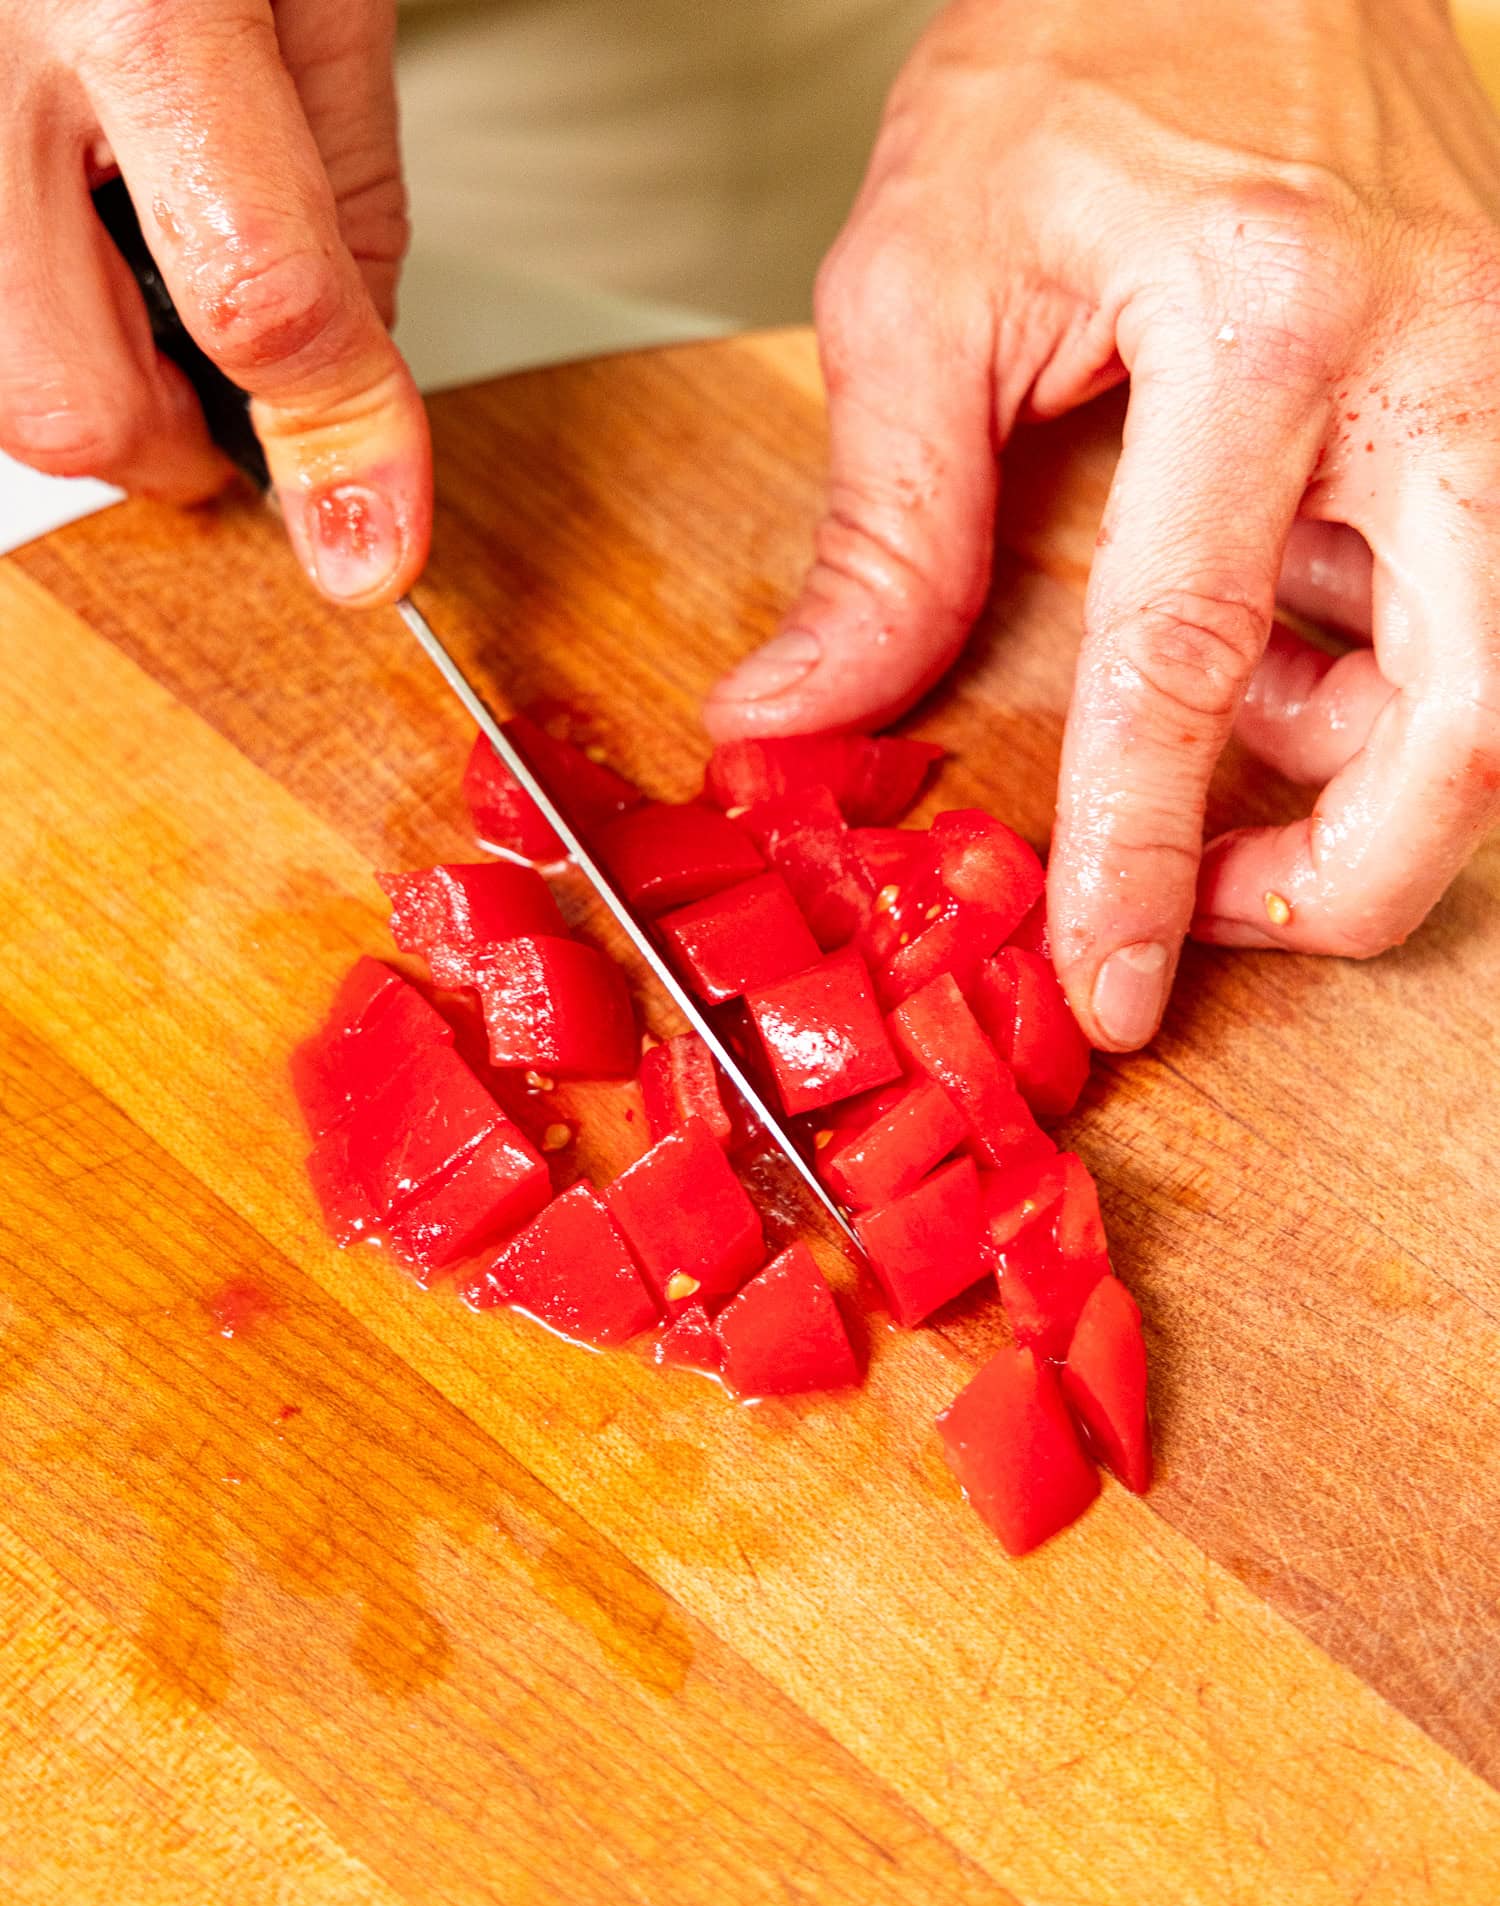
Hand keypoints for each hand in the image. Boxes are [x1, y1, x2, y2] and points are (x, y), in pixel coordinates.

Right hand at [0, 0, 428, 602]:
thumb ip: (344, 185)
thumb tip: (354, 375)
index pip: (263, 295)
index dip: (339, 443)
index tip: (374, 539)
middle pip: (64, 398)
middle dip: (168, 441)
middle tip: (223, 397)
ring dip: (80, 377)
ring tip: (124, 250)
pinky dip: (17, 313)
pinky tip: (55, 216)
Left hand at [702, 0, 1499, 1048]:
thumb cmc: (1085, 51)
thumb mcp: (928, 275)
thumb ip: (885, 522)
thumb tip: (799, 712)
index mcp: (1268, 321)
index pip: (1191, 655)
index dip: (1148, 855)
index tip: (1116, 982)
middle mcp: (1436, 364)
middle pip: (1470, 719)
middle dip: (1354, 875)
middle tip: (1229, 918)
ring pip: (1494, 686)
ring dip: (1355, 768)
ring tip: (1227, 714)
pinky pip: (1474, 613)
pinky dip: (1370, 678)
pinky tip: (1281, 631)